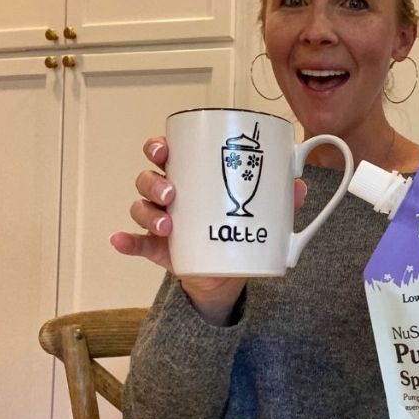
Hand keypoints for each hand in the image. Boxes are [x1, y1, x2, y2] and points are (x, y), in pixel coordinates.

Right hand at [110, 137, 307, 320]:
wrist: (229, 271)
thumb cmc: (238, 226)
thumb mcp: (261, 212)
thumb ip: (280, 199)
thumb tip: (298, 186)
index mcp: (191, 176)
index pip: (166, 152)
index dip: (158, 146)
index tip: (165, 150)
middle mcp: (170, 194)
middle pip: (148, 177)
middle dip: (154, 182)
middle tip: (173, 195)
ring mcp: (160, 221)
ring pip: (141, 207)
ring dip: (148, 213)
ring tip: (167, 226)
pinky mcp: (157, 249)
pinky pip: (135, 243)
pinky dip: (126, 242)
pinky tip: (120, 241)